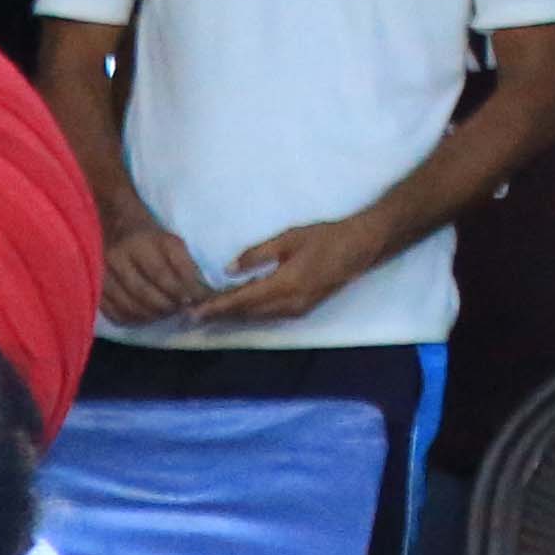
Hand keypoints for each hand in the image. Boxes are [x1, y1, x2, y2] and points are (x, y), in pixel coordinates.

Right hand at [96, 212, 213, 326]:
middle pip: (144, 292)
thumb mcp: (170, 241)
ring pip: (129, 305)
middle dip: (167, 306)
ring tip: (164, 313)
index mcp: (140, 242)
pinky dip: (131, 319)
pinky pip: (113, 311)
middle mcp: (118, 257)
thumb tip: (201, 294)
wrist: (112, 222)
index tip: (197, 301)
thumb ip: (185, 265)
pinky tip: (144, 317)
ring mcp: (102, 273)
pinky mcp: (94, 286)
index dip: (181, 291)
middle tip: (180, 310)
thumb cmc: (148, 233)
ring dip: (151, 315)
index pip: (162, 274)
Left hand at [177, 211, 386, 331]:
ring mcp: (298, 309)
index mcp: (285, 285)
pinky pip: (269, 315)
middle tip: (192, 315)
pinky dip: (249, 314)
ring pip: (257, 317)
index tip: (194, 312)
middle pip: (246, 313)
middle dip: (220, 315)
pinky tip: (236, 310)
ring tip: (208, 314)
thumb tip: (229, 269)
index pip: (242, 300)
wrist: (362, 246)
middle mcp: (290, 303)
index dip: (217, 307)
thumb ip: (257, 254)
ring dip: (233, 316)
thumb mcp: (289, 238)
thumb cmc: (326, 237)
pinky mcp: (303, 309)